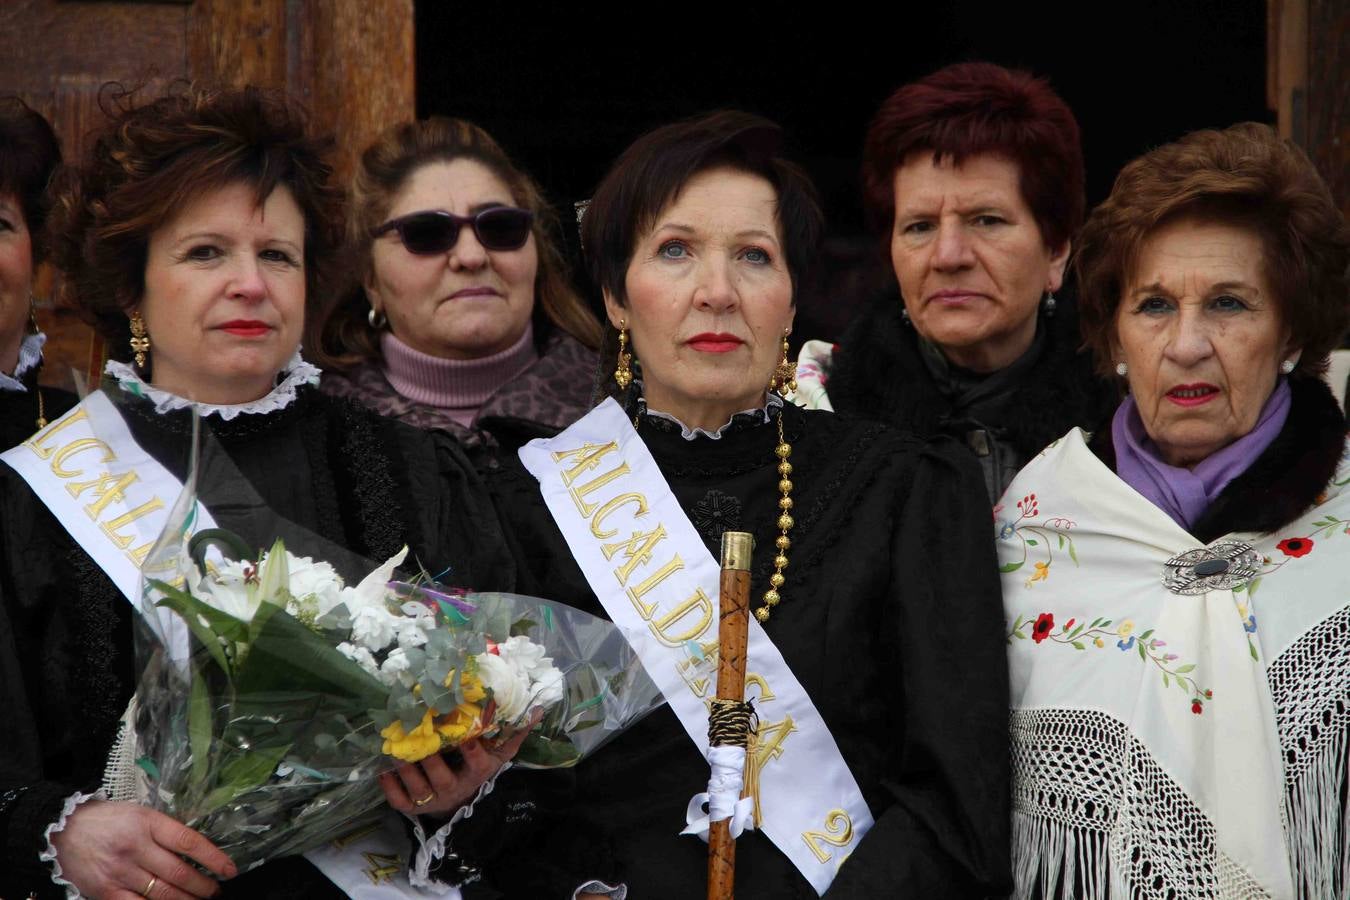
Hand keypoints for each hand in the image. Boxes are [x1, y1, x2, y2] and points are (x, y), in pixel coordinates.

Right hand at [51, 800, 235, 898]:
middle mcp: (135, 847)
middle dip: (203, 886)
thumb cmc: (108, 820)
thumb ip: (165, 831)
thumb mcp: (140, 814)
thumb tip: (195, 851)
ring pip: (162, 894)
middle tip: (215, 891)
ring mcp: (120, 872)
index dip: (213, 858)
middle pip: (179, 873)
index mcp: (148, 823)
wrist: (63, 830)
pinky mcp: (105, 891)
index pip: (189, 842)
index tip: (230, 870)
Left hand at [379, 709, 540, 817]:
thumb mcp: (499, 753)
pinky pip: (400, 802)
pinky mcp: (415, 808)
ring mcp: (433, 800)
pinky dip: (390, 788)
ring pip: (417, 788)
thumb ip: (515, 732)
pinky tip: (383, 772)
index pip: (476, 763)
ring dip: (405, 769)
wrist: (462, 802)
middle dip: (427, 757)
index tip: (464, 733)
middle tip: (414, 734)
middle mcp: (455, 789)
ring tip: (394, 749)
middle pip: (440, 776)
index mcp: (476, 774)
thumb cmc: (480, 768)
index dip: (470, 749)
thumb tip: (537, 708)